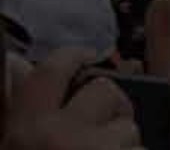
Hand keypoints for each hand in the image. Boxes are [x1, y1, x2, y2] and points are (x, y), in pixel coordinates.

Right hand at [3, 49, 140, 149]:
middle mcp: (61, 138)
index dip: (72, 56)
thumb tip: (16, 65)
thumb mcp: (15, 144)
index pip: (52, 70)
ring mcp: (99, 149)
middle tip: (96, 132)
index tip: (85, 54)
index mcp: (27, 132)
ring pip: (129, 125)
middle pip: (104, 90)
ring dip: (123, 142)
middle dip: (108, 107)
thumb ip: (22, 110)